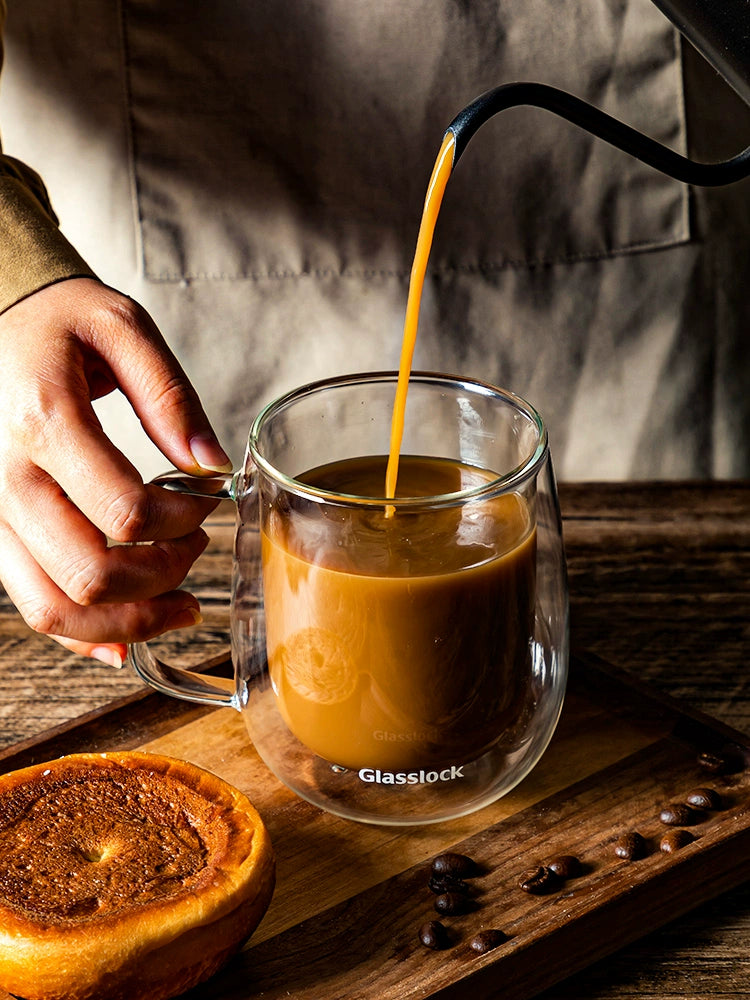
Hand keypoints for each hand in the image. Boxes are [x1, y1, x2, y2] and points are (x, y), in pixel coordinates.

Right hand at [0, 277, 230, 664]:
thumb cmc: (55, 321)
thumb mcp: (121, 328)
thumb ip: (170, 397)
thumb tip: (212, 464)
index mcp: (41, 421)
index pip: (126, 511)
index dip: (183, 522)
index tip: (207, 502)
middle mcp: (2, 478)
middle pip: (90, 573)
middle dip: (163, 576)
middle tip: (197, 550)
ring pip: (54, 606)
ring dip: (129, 621)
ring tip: (181, 604)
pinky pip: (31, 605)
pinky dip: (82, 634)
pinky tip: (127, 635)